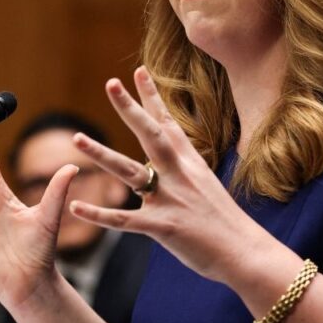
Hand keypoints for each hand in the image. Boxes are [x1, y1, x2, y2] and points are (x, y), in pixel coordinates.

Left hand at [69, 66, 275, 283]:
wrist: (246, 251)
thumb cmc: (226, 222)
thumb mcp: (207, 186)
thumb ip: (186, 171)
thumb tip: (174, 158)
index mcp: (190, 163)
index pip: (168, 123)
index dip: (152, 97)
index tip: (139, 71)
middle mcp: (179, 174)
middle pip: (150, 134)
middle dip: (129, 108)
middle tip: (111, 83)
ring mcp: (171, 198)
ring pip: (129, 171)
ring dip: (101, 154)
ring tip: (77, 138)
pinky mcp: (163, 226)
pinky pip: (124, 219)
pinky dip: (99, 214)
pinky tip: (76, 206)